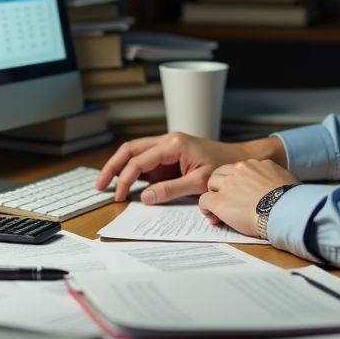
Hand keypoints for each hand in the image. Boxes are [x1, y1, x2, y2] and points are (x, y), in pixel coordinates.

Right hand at [94, 133, 284, 203]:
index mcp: (173, 143)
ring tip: (107, 185)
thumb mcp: (198, 182)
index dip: (125, 178)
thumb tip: (145, 197)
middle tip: (99, 186)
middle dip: (112, 167)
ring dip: (120, 167)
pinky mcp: (169, 155)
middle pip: (130, 149)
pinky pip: (146, 161)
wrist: (239, 160)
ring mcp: (167, 147)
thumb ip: (171, 189)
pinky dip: (133, 171)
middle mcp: (167, 141)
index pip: (139, 160)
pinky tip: (126, 185)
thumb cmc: (224, 167)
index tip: (119, 196)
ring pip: (135, 152)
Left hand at [199, 159, 299, 237]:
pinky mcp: (220, 201)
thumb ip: (276, 178)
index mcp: (256, 164)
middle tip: (226, 198)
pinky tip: (213, 217)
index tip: (240, 192)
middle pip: (221, 172)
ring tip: (217, 208)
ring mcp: (228, 184)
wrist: (284, 210)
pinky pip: (205, 201)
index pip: (239, 169)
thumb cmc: (291, 199)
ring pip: (211, 184)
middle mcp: (240, 169)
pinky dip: (207, 209)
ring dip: (213, 194)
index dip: (237, 181)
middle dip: (221, 185)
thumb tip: (280, 185)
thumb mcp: (286, 179)